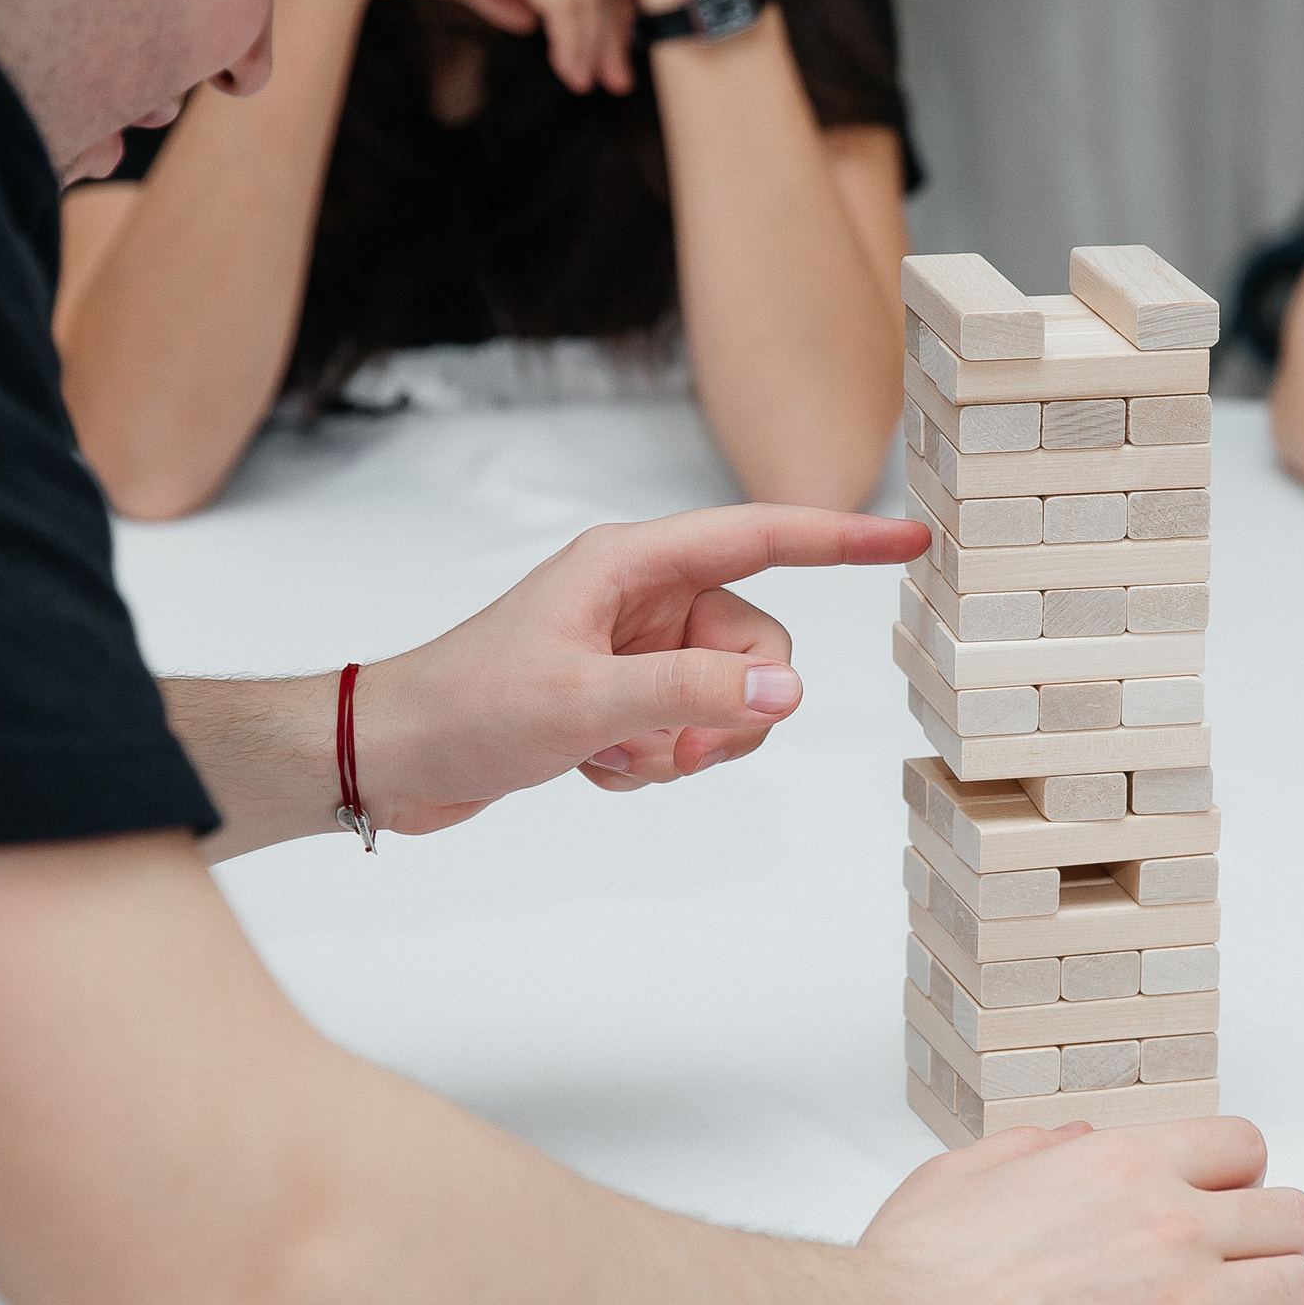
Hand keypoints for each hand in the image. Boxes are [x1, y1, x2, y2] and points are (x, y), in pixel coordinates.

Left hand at [356, 504, 924, 833]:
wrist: (392, 758)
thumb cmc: (467, 707)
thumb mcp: (588, 703)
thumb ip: (694, 691)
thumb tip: (786, 688)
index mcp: (631, 563)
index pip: (761, 537)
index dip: (841, 538)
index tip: (910, 538)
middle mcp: (639, 596)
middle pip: (756, 642)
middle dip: (728, 706)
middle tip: (663, 743)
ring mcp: (632, 648)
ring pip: (727, 695)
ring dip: (684, 744)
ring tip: (613, 755)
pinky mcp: (619, 695)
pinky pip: (687, 730)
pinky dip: (653, 761)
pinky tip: (593, 767)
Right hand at [861, 1117, 1303, 1304]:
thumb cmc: (918, 1275)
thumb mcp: (965, 1172)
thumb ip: (1033, 1148)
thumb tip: (1072, 1143)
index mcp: (1122, 1164)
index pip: (1243, 1145)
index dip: (1234, 1172)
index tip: (1219, 1194)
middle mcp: (1170, 1225)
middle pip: (1291, 1215)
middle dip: (1266, 1234)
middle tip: (1234, 1259)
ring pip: (1301, 1286)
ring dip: (1273, 1299)